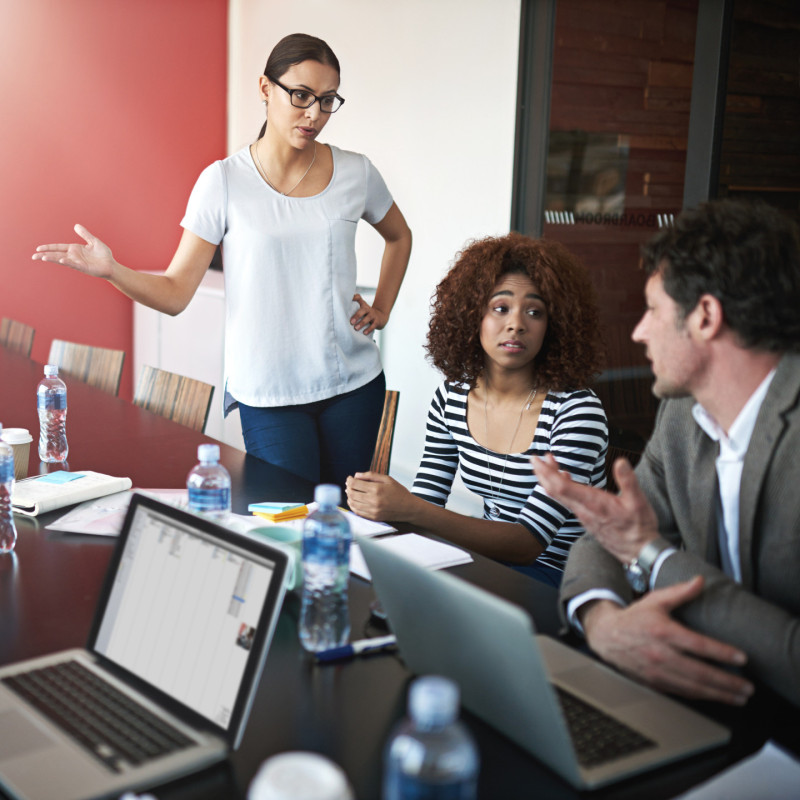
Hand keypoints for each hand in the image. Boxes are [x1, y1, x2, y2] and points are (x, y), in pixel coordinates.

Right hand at [32, 224, 115, 278]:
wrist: (111, 265)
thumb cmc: (103, 255)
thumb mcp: (94, 241)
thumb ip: (85, 234)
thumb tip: (76, 225)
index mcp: (75, 249)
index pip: (58, 247)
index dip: (49, 247)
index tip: (38, 248)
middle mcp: (74, 256)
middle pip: (56, 254)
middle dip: (45, 255)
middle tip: (33, 256)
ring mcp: (77, 262)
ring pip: (62, 260)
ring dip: (53, 259)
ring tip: (42, 257)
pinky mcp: (83, 268)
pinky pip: (74, 264)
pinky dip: (68, 262)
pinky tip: (61, 260)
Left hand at [345, 472, 410, 520]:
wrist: (409, 508)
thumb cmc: (399, 492)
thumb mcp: (387, 479)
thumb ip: (371, 476)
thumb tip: (356, 475)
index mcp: (376, 489)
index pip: (355, 484)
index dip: (349, 480)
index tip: (349, 478)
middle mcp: (373, 500)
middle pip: (352, 494)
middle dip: (348, 488)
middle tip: (349, 484)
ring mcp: (373, 510)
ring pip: (353, 503)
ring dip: (349, 497)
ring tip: (351, 492)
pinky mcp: (373, 518)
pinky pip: (357, 512)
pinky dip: (353, 506)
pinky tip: (354, 501)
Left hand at [350, 293, 387, 335]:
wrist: (381, 316)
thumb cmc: (368, 313)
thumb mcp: (362, 307)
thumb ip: (354, 306)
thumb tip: (345, 303)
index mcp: (363, 305)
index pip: (359, 298)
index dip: (355, 297)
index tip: (350, 299)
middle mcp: (368, 309)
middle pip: (363, 310)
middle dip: (357, 316)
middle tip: (351, 322)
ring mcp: (373, 315)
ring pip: (368, 318)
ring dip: (362, 323)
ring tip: (356, 328)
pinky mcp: (377, 322)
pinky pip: (373, 325)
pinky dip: (369, 329)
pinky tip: (364, 333)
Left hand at [532, 452, 658, 563]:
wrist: (639, 552)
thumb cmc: (639, 527)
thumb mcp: (638, 501)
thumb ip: (628, 480)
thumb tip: (620, 461)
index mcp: (592, 503)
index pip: (561, 486)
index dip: (547, 472)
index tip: (537, 459)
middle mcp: (583, 510)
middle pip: (555, 490)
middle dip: (543, 473)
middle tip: (536, 457)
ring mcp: (583, 515)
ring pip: (560, 496)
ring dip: (551, 479)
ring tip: (551, 463)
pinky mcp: (586, 519)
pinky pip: (568, 501)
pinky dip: (562, 488)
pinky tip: (566, 480)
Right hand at [581, 577, 753, 704]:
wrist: (607, 635)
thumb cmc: (634, 617)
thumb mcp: (656, 600)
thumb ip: (680, 592)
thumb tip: (701, 581)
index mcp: (663, 631)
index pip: (698, 645)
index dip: (722, 653)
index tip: (742, 658)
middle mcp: (660, 654)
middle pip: (700, 672)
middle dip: (726, 682)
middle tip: (747, 687)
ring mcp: (656, 671)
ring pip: (692, 687)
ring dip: (718, 694)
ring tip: (738, 697)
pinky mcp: (653, 682)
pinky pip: (681, 693)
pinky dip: (700, 697)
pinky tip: (715, 697)